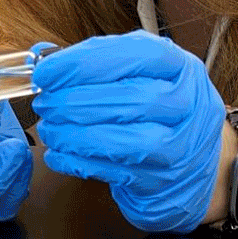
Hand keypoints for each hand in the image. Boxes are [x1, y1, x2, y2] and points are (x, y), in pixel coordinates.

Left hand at [30, 29, 224, 233]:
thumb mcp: (137, 73)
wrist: (194, 163)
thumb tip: (43, 56)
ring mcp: (182, 147)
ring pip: (130, 142)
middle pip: (133, 100)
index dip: (85, 63)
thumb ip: (96, 62)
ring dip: (77, 136)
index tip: (46, 72)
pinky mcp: (164, 182)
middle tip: (44, 104)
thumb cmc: (155, 110)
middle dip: (76, 102)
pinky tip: (59, 155)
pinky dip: (80, 163)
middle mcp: (189, 105)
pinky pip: (119, 174)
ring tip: (50, 130)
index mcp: (180, 67)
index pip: (137, 56)